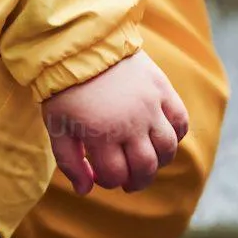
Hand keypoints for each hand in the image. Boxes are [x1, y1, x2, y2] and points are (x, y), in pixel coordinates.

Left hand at [41, 51, 190, 195]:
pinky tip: (162, 137)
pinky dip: (176, 135)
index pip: (116, 175)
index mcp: (101, 134)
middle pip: (145, 167)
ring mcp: (150, 106)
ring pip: (167, 149)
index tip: (103, 176)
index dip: (109, 182)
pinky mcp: (162, 89)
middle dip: (137, 181)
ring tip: (147, 162)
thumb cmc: (65, 90)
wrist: (82, 46)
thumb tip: (85, 191)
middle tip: (129, 182)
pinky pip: (180, 121)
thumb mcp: (57, 127)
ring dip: (159, 162)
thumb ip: (69, 162)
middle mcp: (130, 123)